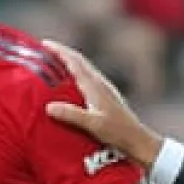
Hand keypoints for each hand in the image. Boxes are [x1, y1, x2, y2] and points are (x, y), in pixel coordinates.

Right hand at [41, 40, 163, 167]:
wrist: (137, 139)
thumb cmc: (118, 132)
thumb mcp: (93, 124)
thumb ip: (72, 115)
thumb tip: (49, 107)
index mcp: (95, 86)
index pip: (75, 62)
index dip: (59, 51)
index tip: (45, 44)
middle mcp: (100, 83)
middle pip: (79, 61)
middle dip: (62, 52)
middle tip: (45, 49)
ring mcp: (104, 89)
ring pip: (84, 68)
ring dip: (69, 62)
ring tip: (54, 62)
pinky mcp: (106, 96)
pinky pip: (87, 78)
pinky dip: (76, 73)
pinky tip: (71, 82)